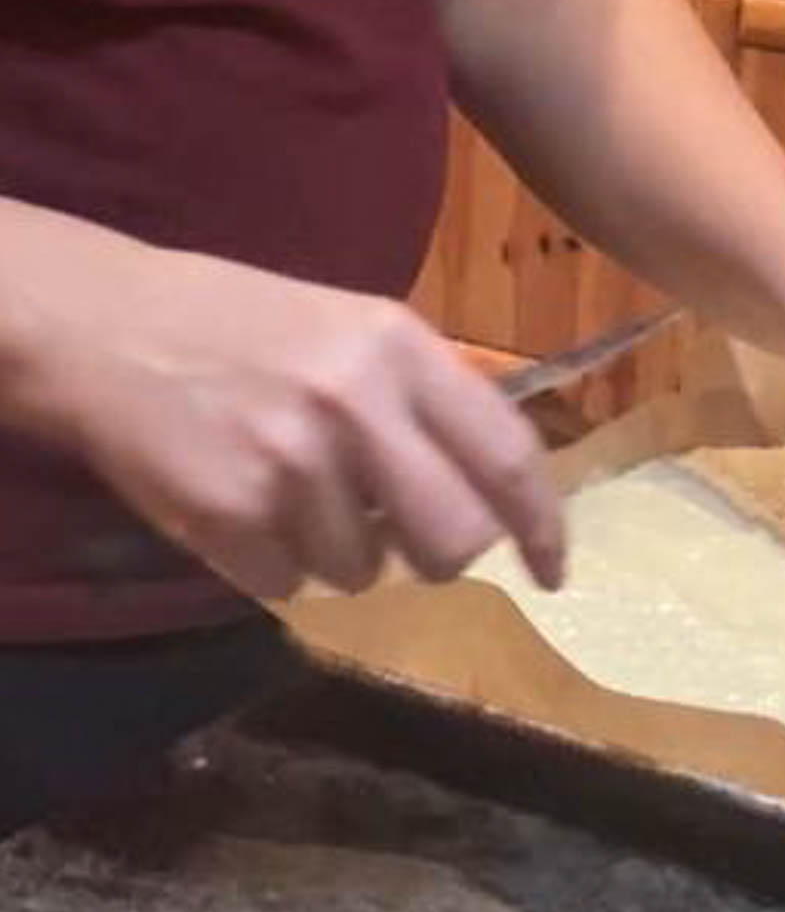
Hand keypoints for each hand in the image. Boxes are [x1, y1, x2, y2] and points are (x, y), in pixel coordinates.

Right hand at [2, 232, 564, 599]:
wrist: (104, 326)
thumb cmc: (245, 328)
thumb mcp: (357, 331)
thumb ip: (431, 399)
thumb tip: (499, 490)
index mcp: (402, 350)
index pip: (509, 456)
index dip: (543, 526)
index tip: (553, 570)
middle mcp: (357, 404)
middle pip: (453, 538)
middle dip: (437, 556)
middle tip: (403, 538)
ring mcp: (291, 462)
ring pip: (364, 571)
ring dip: (337, 553)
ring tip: (291, 491)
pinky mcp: (228, 512)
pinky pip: (287, 585)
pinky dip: (270, 565)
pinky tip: (243, 507)